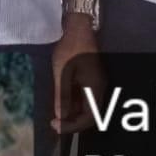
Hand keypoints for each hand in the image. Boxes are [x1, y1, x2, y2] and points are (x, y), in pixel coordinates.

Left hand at [51, 17, 104, 134]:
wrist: (78, 29)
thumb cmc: (70, 50)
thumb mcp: (61, 74)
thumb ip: (62, 97)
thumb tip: (60, 116)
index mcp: (95, 88)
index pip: (89, 118)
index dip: (72, 126)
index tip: (55, 124)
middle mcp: (100, 88)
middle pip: (91, 115)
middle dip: (73, 123)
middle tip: (55, 122)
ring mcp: (97, 84)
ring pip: (88, 108)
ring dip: (73, 114)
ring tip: (56, 114)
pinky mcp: (93, 79)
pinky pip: (86, 98)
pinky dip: (74, 104)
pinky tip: (62, 101)